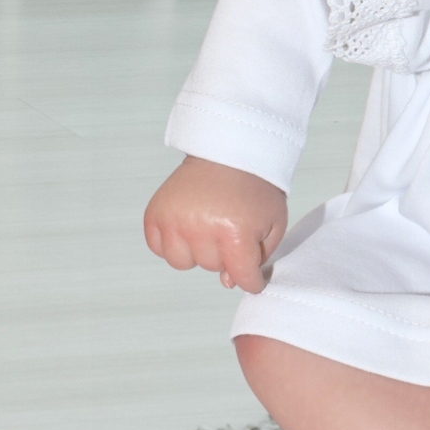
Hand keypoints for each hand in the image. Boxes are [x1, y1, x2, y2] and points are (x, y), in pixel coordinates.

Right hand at [144, 156, 287, 293]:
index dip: (251, 278)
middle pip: (211, 268)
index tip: (252, 272)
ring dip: (195, 249)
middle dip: (224, 252)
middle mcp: (201, 227)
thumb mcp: (273, 222)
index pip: (243, 278)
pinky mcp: (156, 212)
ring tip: (206, 223)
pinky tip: (186, 222)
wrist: (228, 147)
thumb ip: (259, 259)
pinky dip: (170, 241)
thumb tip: (228, 282)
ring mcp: (175, 219)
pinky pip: (158, 247)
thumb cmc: (254, 185)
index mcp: (235, 231)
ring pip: (182, 262)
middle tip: (230, 223)